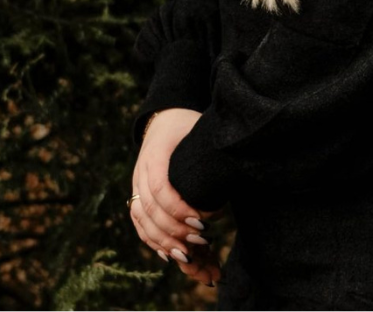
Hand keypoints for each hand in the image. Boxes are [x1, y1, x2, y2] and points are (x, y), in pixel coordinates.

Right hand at [130, 108, 221, 285]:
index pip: (160, 187)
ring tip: (188, 254)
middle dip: (175, 229)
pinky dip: (152, 240)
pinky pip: (139, 223)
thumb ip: (210, 146)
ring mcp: (136, 184)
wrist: (164, 118)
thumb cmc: (187, 124)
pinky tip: (169, 254)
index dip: (178, 208)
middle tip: (202, 241)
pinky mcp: (138, 195)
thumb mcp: (198, 127)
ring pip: (141, 220)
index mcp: (155, 153)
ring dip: (164, 240)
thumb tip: (235, 159)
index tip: (202, 221)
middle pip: (149, 209)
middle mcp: (141, 171)